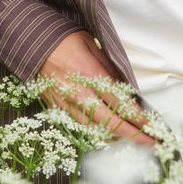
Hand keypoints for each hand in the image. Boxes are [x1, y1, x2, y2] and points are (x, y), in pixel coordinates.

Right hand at [39, 31, 154, 146]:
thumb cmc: (64, 39)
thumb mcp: (93, 45)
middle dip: (133, 136)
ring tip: (134, 144)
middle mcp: (78, 93)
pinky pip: (80, 127)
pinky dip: (96, 134)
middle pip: (110, 123)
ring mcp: (65, 104)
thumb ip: (110, 68)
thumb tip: (127, 88)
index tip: (151, 126)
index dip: (138, 118)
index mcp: (90, 74)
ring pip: (95, 130)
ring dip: (116, 139)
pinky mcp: (56, 108)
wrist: (31, 42)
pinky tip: (108, 137)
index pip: (120, 102)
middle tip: (151, 144)